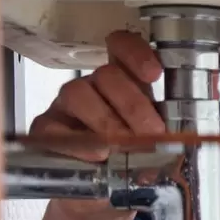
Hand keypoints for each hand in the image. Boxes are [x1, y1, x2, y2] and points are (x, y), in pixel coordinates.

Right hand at [25, 30, 166, 162]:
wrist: (100, 173)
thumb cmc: (133, 145)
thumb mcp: (154, 130)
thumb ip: (162, 122)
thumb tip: (172, 132)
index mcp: (123, 78)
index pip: (122, 46)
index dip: (136, 54)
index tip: (154, 74)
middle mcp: (94, 84)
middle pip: (107, 75)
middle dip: (133, 104)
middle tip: (152, 131)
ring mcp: (67, 104)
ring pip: (77, 93)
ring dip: (106, 121)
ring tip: (124, 145)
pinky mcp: (47, 128)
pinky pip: (52, 128)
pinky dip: (77, 142)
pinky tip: (98, 154)